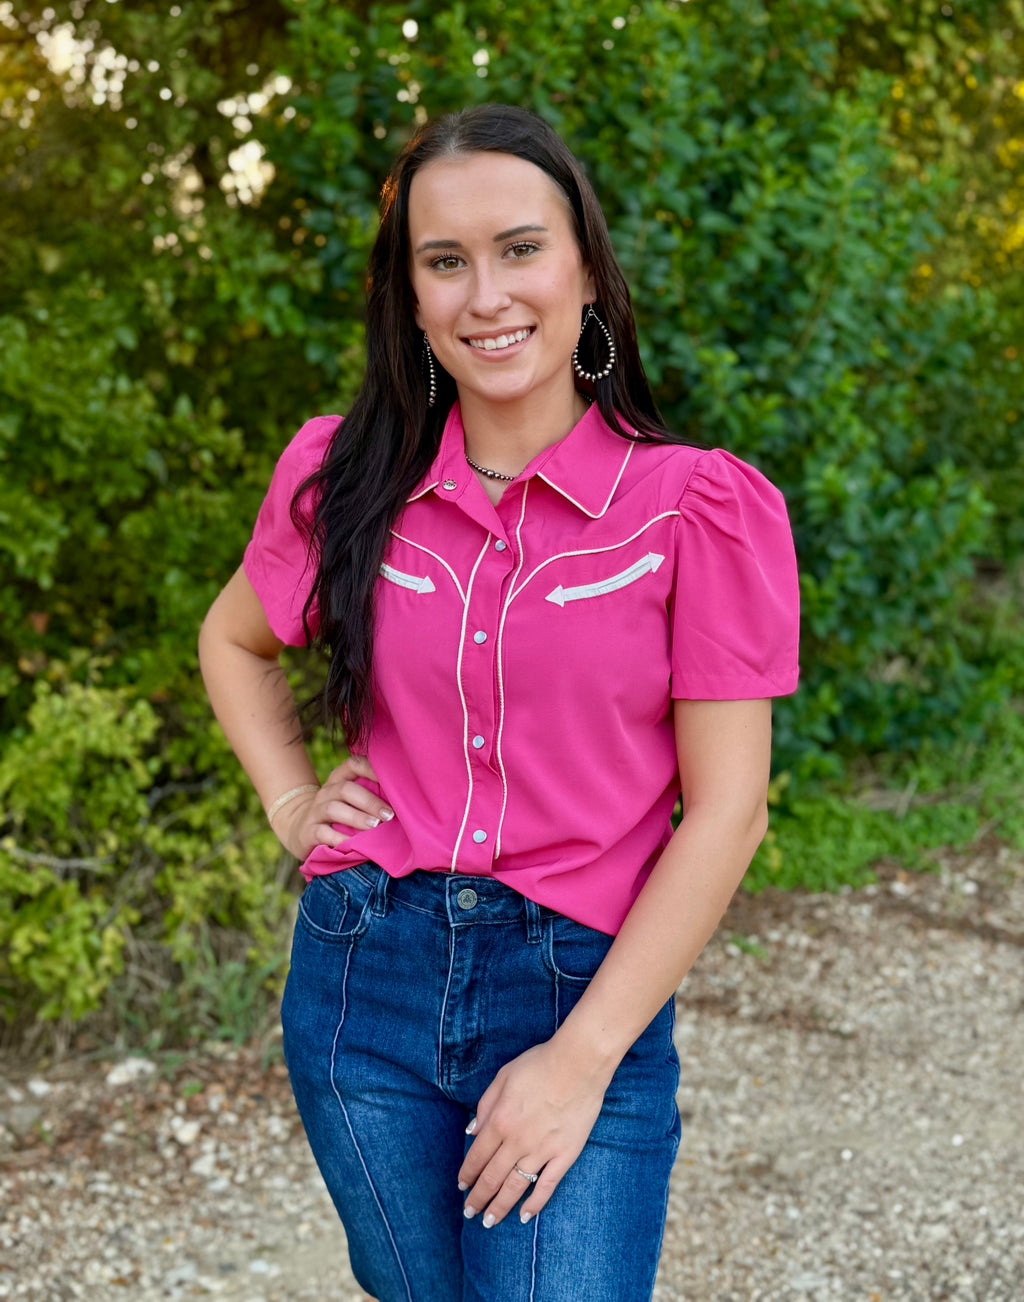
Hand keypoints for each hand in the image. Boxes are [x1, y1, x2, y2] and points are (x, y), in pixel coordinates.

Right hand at [271, 755, 392, 858]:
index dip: (372, 769)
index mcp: (339, 779)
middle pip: (346, 789)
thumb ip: (370, 793)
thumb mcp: (350, 799)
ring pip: (334, 809)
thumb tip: (405, 798)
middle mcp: (326, 791)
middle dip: (370, 801)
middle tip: (389, 815)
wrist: (300, 828)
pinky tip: (354, 844)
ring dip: (357, 818)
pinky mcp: (308, 831)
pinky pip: (323, 833)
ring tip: (374, 826)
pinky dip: (339, 838)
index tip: (393, 782)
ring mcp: (315, 811)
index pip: (354, 764)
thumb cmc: (339, 813)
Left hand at [457, 1037, 612, 1227]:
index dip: (467, 1175)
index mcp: (499, 1120)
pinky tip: (525, 1216)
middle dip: (478, 1198)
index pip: (477, 1156)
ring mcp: (542, 1151)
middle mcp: (517, 1141)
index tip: (461, 1187)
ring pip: (515, 1187)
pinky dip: (535, 1203)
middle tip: (470, 1213)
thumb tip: (471, 1132)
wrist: (578, 1063)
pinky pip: (547, 1185)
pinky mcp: (565, 1155)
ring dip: (500, 1207)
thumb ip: (485, 1105)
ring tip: (489, 1222)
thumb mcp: (503, 1076)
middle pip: (492, 1177)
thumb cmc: (539, 1064)